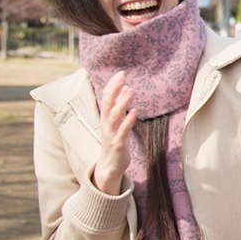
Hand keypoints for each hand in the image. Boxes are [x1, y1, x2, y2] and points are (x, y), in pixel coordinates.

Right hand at [92, 71, 136, 194]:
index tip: (120, 73)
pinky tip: (134, 112)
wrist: (109, 167)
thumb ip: (119, 107)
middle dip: (114, 89)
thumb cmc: (114, 142)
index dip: (112, 85)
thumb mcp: (116, 123)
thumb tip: (125, 88)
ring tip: (130, 90)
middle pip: (107, 103)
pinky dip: (128, 121)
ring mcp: (111, 134)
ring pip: (114, 116)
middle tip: (122, 75)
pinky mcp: (118, 145)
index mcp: (106, 118)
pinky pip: (122, 132)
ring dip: (121, 102)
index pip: (106, 98)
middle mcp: (106, 124)